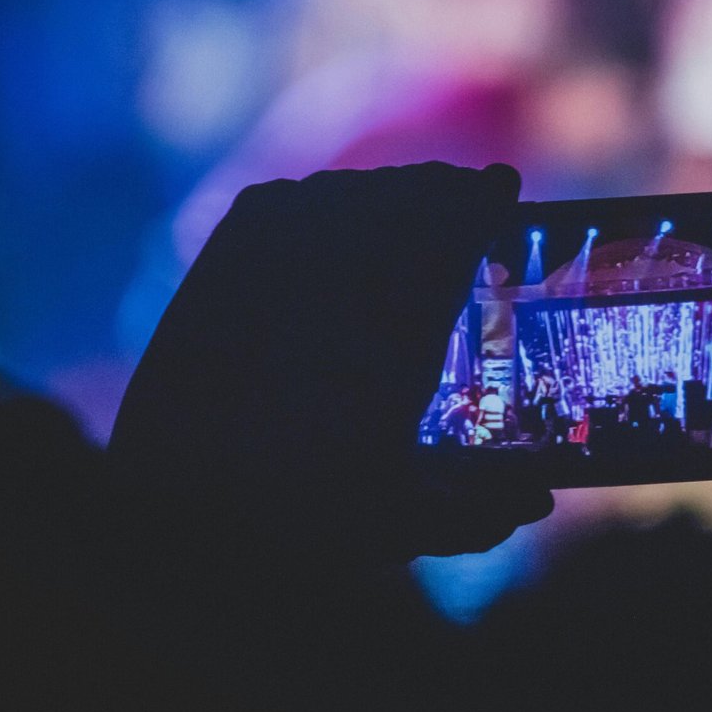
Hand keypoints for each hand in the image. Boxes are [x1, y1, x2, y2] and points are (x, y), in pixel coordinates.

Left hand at [109, 163, 552, 563]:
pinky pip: (285, 201)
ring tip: (405, 209)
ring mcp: (277, 256)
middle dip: (442, 191)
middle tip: (465, 199)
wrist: (174, 500)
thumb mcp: (400, 525)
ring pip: (346, 191)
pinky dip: (318, 202)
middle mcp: (343, 271)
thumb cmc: (296, 515)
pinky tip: (328, 219)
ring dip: (385, 195)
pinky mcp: (224, 259)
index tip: (505, 186)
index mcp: (401, 320)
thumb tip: (538, 500)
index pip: (457, 219)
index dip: (486, 195)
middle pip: (407, 194)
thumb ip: (479, 515)